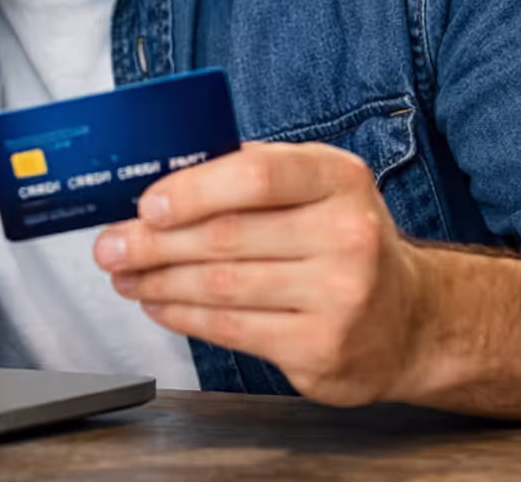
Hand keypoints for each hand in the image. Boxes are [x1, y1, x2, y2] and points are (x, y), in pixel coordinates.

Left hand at [93, 141, 430, 406]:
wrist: (410, 321)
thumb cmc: (344, 240)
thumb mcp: (317, 188)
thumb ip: (251, 172)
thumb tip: (163, 172)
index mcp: (340, 178)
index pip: (258, 175)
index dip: (194, 189)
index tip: (147, 204)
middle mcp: (348, 235)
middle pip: (228, 236)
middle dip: (153, 243)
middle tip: (110, 246)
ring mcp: (340, 297)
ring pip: (222, 287)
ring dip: (159, 282)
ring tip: (125, 275)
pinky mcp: (322, 348)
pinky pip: (233, 329)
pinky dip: (184, 316)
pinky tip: (159, 304)